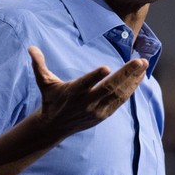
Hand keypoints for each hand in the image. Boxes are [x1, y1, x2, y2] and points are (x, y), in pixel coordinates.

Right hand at [28, 46, 146, 138]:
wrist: (55, 127)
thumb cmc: (51, 99)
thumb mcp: (44, 83)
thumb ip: (39, 65)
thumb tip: (31, 48)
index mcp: (72, 93)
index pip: (84, 84)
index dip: (94, 77)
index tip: (106, 67)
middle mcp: (87, 102)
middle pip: (109, 88)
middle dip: (126, 74)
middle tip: (139, 61)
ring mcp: (98, 110)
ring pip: (118, 94)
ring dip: (133, 80)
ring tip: (143, 65)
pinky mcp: (105, 114)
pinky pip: (121, 100)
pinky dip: (132, 88)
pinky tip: (140, 76)